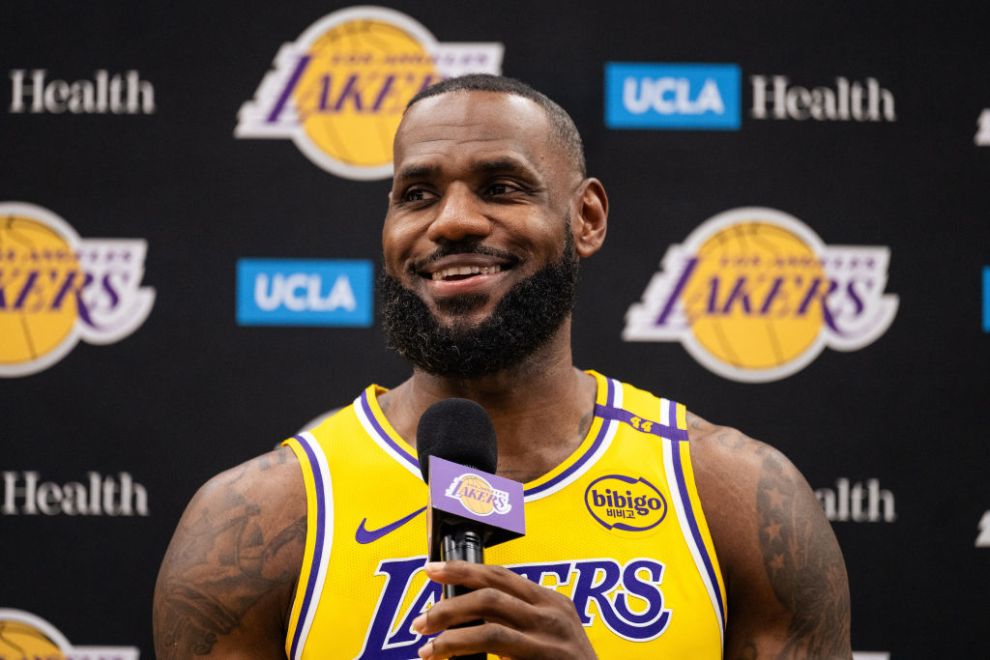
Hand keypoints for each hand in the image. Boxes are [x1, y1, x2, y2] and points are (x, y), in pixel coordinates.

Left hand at [413, 560, 596, 659]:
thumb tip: (469, 616)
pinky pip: (496, 645)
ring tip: (428, 648)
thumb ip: (521, 621)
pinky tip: (447, 658)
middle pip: (491, 591)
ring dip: (451, 632)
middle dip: (449, 601)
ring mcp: (550, 637)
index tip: (432, 571)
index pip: (501, 575)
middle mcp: (553, 613)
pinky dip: (465, 649)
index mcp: (552, 601)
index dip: (463, 570)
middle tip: (420, 620)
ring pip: (489, 620)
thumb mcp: (551, 637)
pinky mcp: (545, 658)